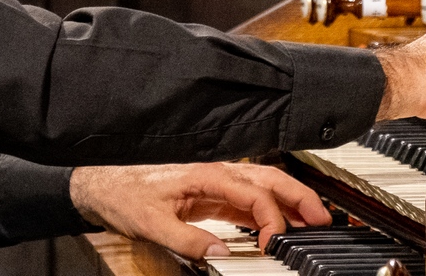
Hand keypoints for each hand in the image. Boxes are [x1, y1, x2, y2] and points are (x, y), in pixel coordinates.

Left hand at [69, 161, 329, 256]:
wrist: (103, 184)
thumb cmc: (125, 194)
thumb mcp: (152, 223)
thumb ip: (188, 239)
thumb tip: (220, 252)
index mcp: (206, 175)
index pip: (253, 193)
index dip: (270, 219)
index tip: (274, 245)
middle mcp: (216, 173)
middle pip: (268, 179)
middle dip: (298, 196)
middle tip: (322, 219)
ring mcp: (215, 183)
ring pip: (263, 186)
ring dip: (289, 201)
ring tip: (312, 221)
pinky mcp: (210, 195)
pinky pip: (248, 200)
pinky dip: (269, 211)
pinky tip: (278, 225)